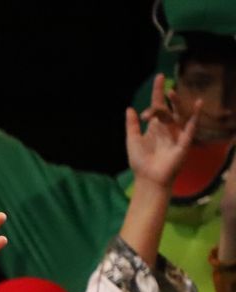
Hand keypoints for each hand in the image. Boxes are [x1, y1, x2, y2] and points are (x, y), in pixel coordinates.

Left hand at [127, 72, 200, 189]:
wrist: (148, 179)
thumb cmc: (140, 161)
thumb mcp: (133, 141)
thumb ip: (132, 125)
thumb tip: (129, 108)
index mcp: (155, 127)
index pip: (158, 105)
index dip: (158, 92)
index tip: (159, 77)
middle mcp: (167, 128)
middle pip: (168, 108)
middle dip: (165, 98)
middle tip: (163, 88)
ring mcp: (177, 133)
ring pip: (179, 114)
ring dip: (176, 103)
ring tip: (171, 93)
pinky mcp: (184, 141)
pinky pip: (191, 126)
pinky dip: (195, 115)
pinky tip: (198, 103)